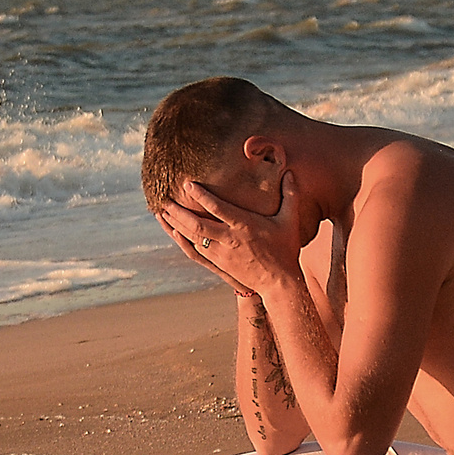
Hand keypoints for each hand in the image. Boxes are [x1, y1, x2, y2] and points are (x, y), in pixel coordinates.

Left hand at [156, 172, 303, 296]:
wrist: (279, 283)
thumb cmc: (285, 249)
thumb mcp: (290, 221)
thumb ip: (290, 195)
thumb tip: (291, 172)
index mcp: (245, 226)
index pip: (218, 208)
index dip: (201, 196)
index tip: (187, 184)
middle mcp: (230, 239)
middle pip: (198, 224)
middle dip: (179, 212)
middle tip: (164, 199)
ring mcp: (222, 253)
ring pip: (193, 237)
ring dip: (176, 224)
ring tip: (162, 211)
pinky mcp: (218, 263)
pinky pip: (194, 250)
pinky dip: (182, 240)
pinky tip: (172, 231)